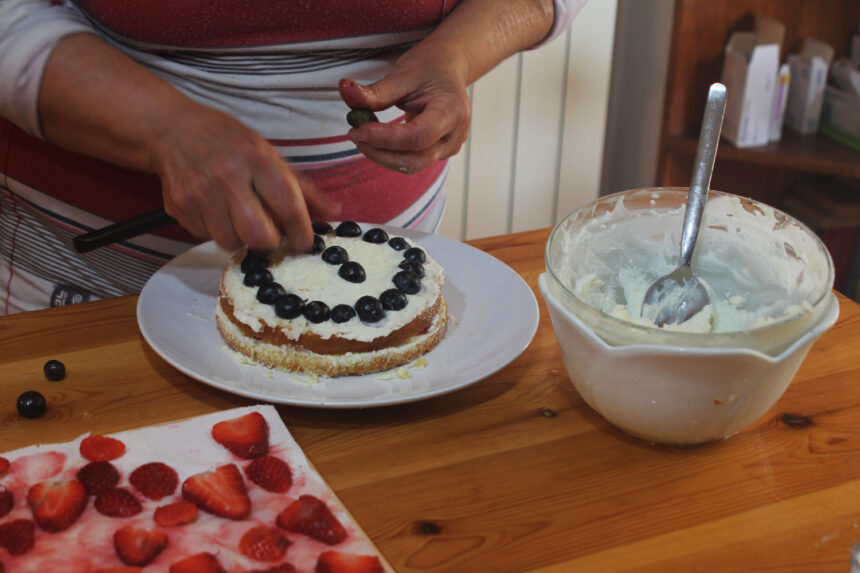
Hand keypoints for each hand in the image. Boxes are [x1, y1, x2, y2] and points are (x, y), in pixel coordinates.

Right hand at [149, 102, 339, 251]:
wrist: (173, 129)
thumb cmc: (229, 142)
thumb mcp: (269, 154)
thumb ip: (302, 187)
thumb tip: (332, 212)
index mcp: (257, 158)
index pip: (289, 207)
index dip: (301, 233)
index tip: (304, 241)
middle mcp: (228, 176)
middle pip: (258, 234)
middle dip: (270, 242)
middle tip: (272, 234)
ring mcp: (200, 193)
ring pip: (231, 242)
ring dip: (242, 239)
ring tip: (243, 221)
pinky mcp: (179, 207)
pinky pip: (206, 237)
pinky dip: (218, 232)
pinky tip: (220, 214)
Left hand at [339, 43, 470, 174]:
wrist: (448, 68)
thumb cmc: (428, 67)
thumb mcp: (402, 74)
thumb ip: (375, 91)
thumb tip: (345, 90)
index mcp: (452, 112)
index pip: (417, 137)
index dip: (385, 139)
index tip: (358, 130)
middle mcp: (454, 135)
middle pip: (414, 161)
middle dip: (380, 153)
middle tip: (354, 134)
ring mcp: (448, 147)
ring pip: (411, 165)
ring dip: (382, 155)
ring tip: (362, 134)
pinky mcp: (439, 152)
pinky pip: (411, 161)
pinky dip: (390, 153)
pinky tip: (376, 137)